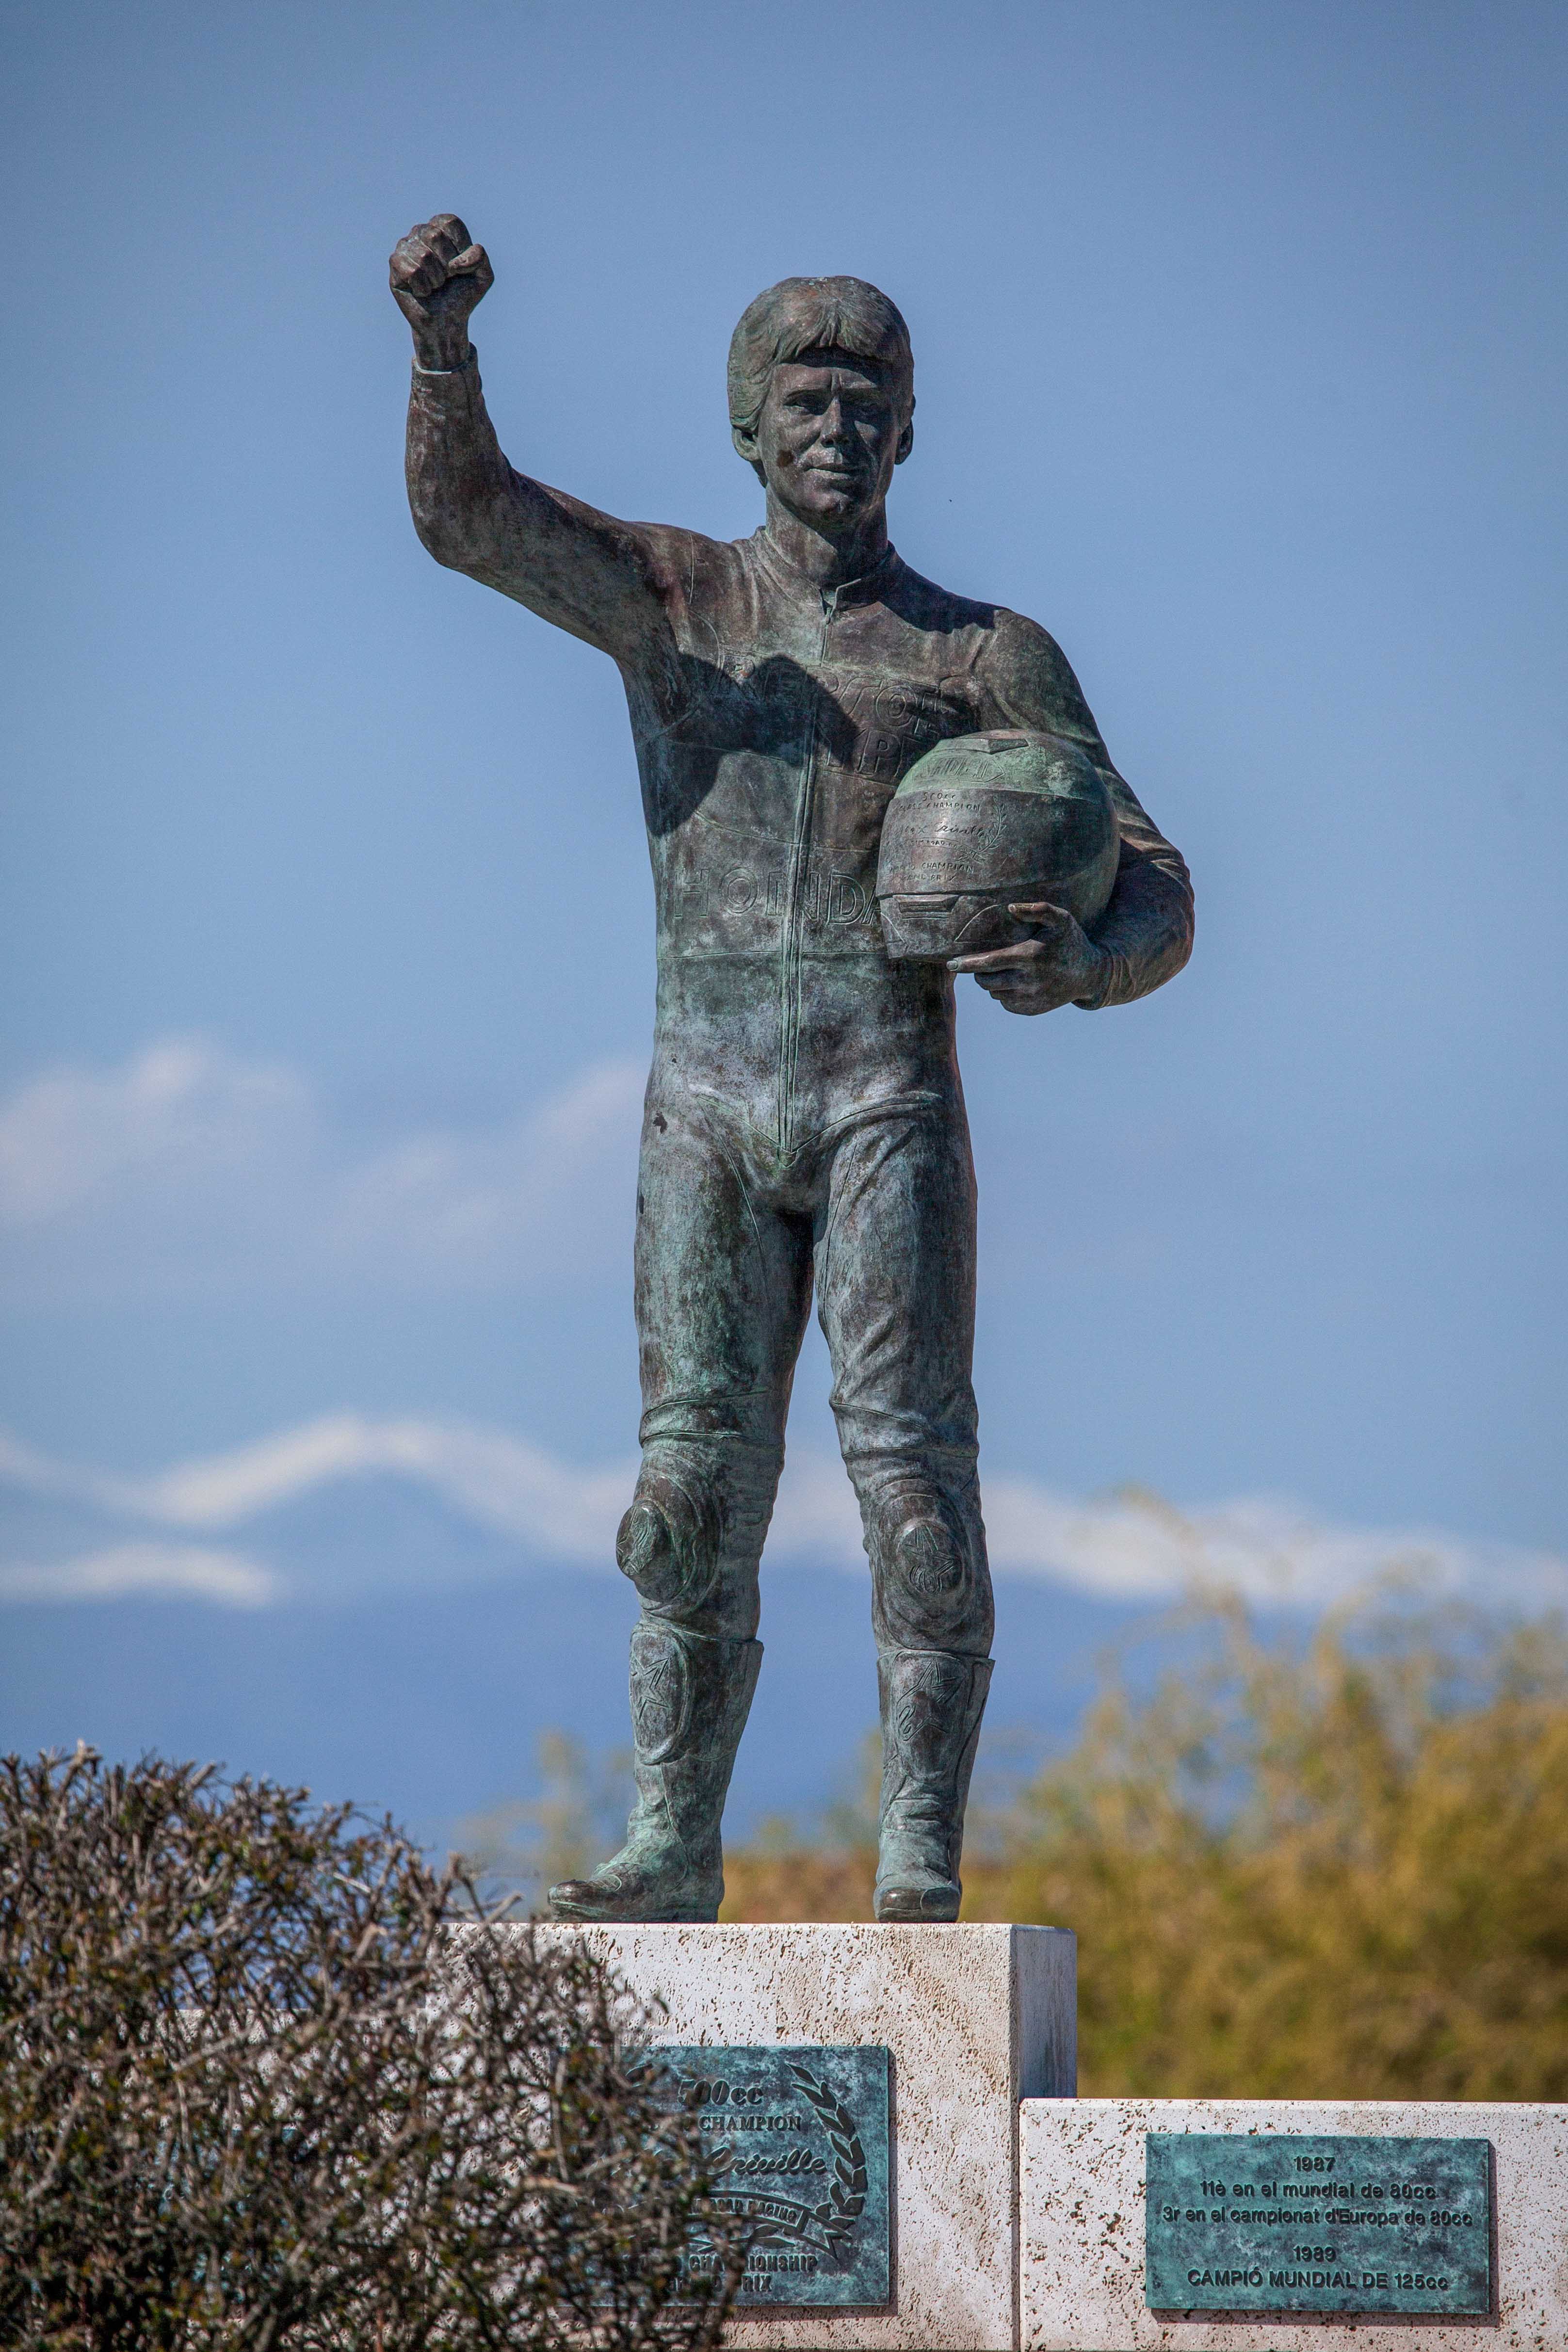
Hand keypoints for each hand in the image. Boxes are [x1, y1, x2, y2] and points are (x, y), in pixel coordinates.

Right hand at [390, 215, 493, 369]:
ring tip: (435, 286)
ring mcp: (405, 247)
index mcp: (441, 229)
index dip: (460, 246)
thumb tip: (457, 259)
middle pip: (435, 235)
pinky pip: (412, 271)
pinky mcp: (395, 265)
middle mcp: (420, 233)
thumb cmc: (462, 295)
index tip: (460, 265)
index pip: (450, 223)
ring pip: (423, 256)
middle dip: (447, 265)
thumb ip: (480, 257)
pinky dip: (423, 287)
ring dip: (436, 279)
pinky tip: (423, 291)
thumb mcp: (483, 276)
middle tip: (446, 278)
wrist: (447, 321)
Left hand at [948, 901, 1106, 1014]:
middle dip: (978, 973)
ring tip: (1003, 970)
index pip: (989, 962)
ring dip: (992, 983)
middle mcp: (1028, 981)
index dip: (967, 964)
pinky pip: (1006, 1004)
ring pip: (995, 993)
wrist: (1090, 974)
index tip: (951, 964)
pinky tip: (1015, 982)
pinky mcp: (1032, 1010)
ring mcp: (1030, 998)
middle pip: (987, 981)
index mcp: (1030, 957)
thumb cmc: (1072, 941)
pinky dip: (1004, 994)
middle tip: (982, 964)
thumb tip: (1010, 907)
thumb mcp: (1061, 919)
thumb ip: (1038, 909)